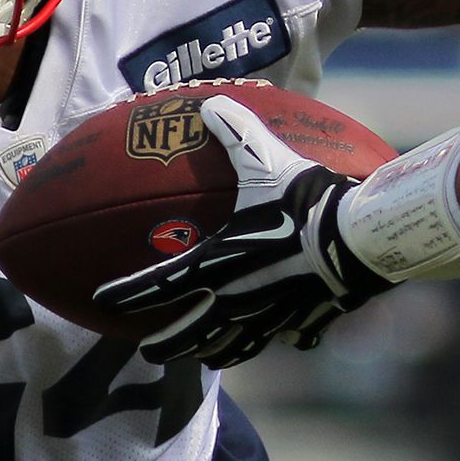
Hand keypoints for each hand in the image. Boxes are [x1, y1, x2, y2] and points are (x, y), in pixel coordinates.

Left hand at [92, 94, 394, 366]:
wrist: (357, 239)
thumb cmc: (304, 201)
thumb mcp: (266, 159)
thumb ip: (235, 132)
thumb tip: (210, 103)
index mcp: (218, 262)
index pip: (159, 284)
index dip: (127, 293)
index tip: (101, 300)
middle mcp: (236, 298)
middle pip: (190, 333)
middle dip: (165, 346)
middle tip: (148, 351)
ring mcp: (268, 317)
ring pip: (229, 348)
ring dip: (208, 353)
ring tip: (199, 357)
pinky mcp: (300, 323)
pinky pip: (275, 340)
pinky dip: (264, 343)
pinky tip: (266, 341)